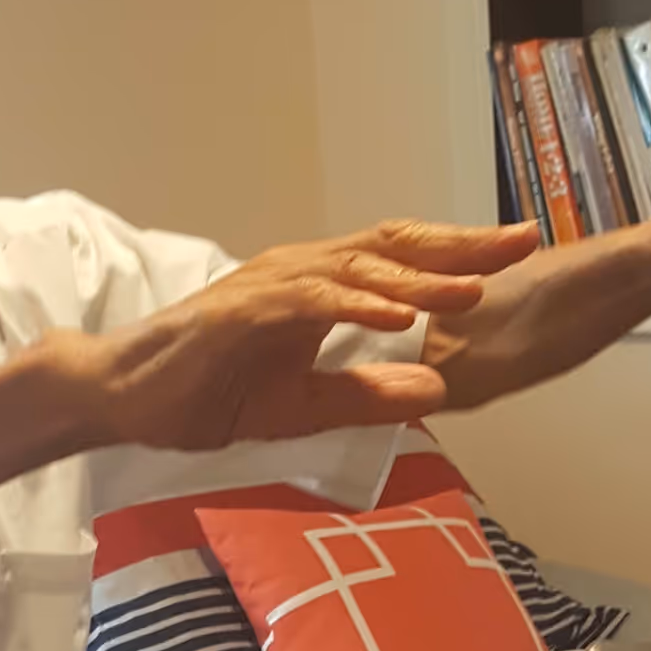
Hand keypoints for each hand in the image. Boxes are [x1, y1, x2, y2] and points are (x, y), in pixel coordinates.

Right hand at [63, 218, 538, 451]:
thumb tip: (440, 389)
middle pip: (393, 247)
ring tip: (473, 288)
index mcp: (319, 291)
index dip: (461, 259)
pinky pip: (311, 300)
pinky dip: (356, 304)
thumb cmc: (206, 393)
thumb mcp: (302, 409)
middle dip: (461, 246)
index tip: (519, 257)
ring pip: (358, 267)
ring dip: (417, 277)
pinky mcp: (245, 308)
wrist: (127, 397)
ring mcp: (273, 284)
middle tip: (523, 241)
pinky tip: (396, 316)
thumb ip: (368, 397)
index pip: (401, 263)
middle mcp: (302, 272)